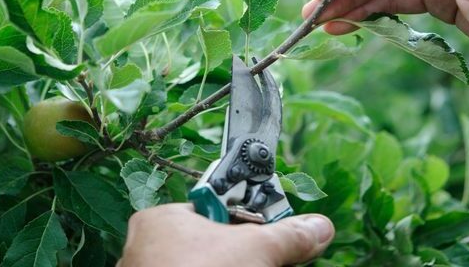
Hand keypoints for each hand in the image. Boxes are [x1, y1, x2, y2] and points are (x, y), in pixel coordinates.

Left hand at [117, 204, 334, 266]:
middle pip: (212, 243)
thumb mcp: (257, 250)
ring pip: (205, 265)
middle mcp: (149, 249)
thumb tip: (319, 226)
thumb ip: (288, 235)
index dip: (245, 220)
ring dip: (235, 266)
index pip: (213, 208)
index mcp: (161, 221)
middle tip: (266, 259)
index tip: (267, 233)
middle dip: (244, 253)